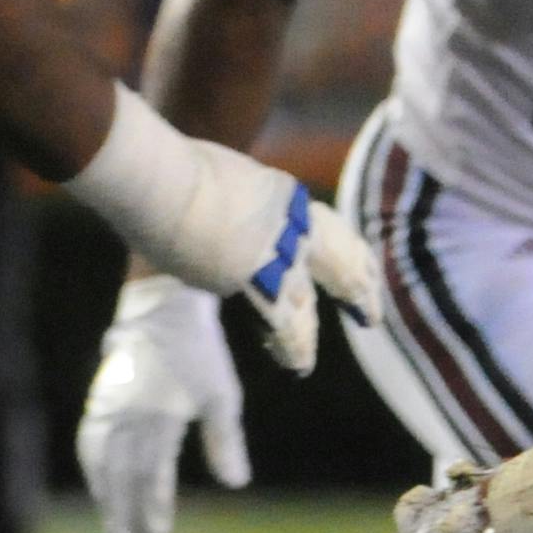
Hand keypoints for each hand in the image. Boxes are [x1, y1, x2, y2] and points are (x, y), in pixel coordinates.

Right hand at [60, 90, 378, 375]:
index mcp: (287, 199)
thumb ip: (240, 201)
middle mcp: (294, 230)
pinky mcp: (257, 287)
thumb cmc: (176, 169)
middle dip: (357, 292)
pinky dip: (290, 346)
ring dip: (306, 336)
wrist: (164, 180)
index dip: (351, 253)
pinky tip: (295, 363)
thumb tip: (228, 213)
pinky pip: (282, 326)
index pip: (332, 231)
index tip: (365, 268)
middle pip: (341, 266)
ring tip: (305, 360)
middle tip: (369, 316)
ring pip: (305, 307)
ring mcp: (279, 259)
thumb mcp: (225, 176)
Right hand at [75, 274, 247, 532]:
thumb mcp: (223, 398)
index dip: (152, 510)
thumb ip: (226, 442)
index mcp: (158, 420)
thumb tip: (235, 484)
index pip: (151, 477)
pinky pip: (90, 444)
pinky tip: (101, 487)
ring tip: (116, 528)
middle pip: (123, 478)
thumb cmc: (200, 354)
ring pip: (102, 465)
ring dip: (108, 499)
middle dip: (128, 515)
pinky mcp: (99, 401)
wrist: (162, 309)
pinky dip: (94, 470)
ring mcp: (107, 409)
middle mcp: (127, 418)